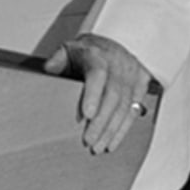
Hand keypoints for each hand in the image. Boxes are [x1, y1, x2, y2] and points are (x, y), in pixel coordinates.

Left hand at [43, 33, 152, 154]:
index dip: (93, 95)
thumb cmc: (87, 51)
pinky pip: (133, 110)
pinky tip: (112, 142)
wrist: (112, 42)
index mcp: (97, 54)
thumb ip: (58, 60)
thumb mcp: (68, 49)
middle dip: (101, 121)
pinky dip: (123, 129)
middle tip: (89, 141)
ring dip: (111, 130)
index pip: (98, 74)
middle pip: (113, 95)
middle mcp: (117, 63)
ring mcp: (131, 74)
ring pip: (125, 106)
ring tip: (98, 147)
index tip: (86, 115)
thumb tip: (49, 69)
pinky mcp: (141, 84)